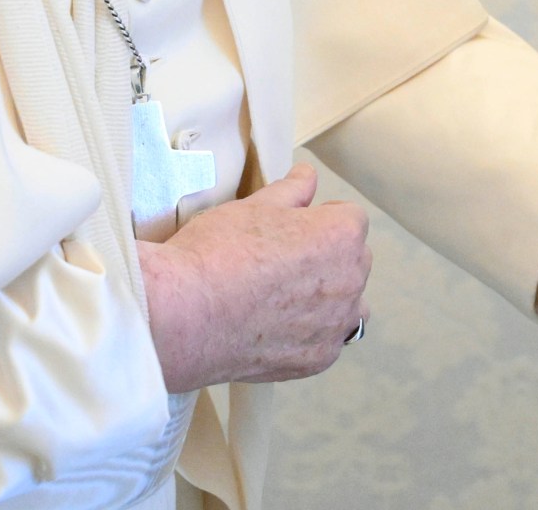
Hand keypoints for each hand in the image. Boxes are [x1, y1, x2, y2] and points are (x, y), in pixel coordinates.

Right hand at [138, 163, 369, 392]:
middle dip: (327, 257)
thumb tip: (308, 176)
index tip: (290, 229)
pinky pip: (327, 340)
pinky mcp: (319, 360)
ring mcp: (336, 324)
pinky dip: (310, 334)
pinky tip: (275, 328)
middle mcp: (351, 280)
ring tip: (283, 298)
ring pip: (347, 304)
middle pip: (352, 261)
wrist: (185, 315)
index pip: (350, 219)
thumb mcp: (253, 207)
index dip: (318, 220)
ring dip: (328, 298)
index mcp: (341, 235)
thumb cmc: (217, 251)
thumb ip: (291, 191)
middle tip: (279, 263)